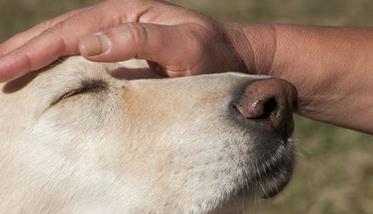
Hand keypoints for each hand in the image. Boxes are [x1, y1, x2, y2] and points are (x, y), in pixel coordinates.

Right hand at [0, 0, 248, 81]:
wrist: (232, 54)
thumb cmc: (211, 51)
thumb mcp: (184, 44)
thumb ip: (140, 39)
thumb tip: (89, 44)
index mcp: (125, 14)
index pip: (70, 31)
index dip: (35, 50)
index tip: (3, 67)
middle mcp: (116, 21)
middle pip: (59, 32)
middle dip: (22, 50)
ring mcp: (118, 36)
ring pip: (66, 42)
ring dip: (33, 54)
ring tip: (5, 67)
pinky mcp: (123, 52)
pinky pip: (82, 56)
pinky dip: (56, 64)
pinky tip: (43, 73)